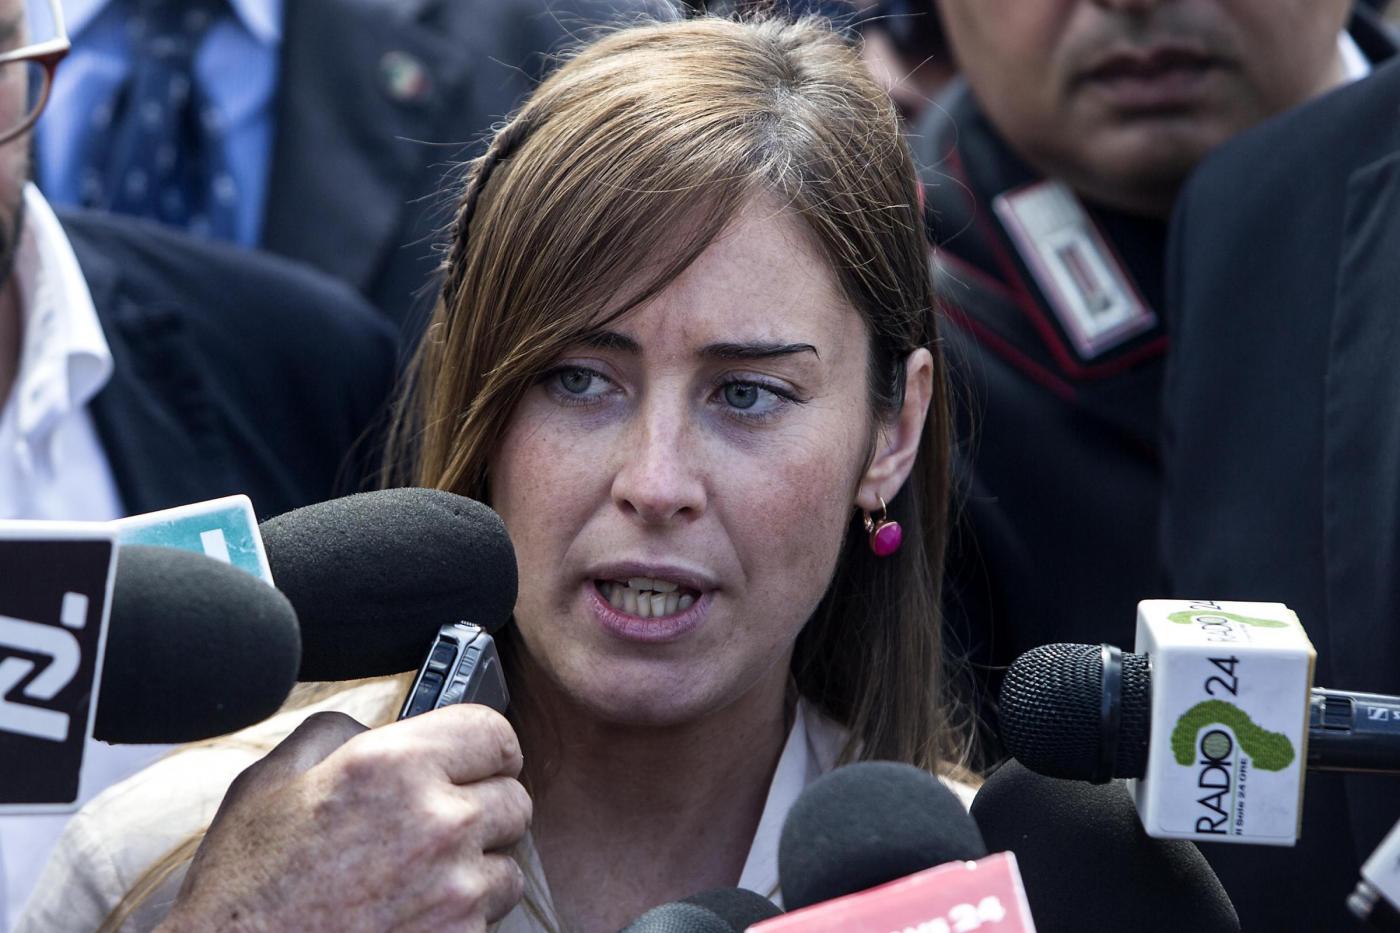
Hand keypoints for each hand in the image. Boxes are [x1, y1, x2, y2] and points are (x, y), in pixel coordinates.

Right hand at [156, 704, 529, 931]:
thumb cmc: (246, 885)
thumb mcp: (273, 779)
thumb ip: (340, 733)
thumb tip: (380, 729)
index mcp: (394, 766)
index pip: (495, 732)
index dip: (483, 746)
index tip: (473, 759)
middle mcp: (437, 821)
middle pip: (514, 798)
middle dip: (481, 807)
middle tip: (437, 824)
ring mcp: (454, 889)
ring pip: (508, 864)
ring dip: (477, 867)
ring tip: (421, 876)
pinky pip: (490, 915)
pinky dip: (463, 915)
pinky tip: (415, 913)